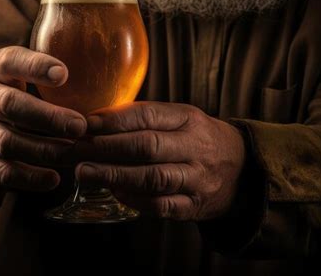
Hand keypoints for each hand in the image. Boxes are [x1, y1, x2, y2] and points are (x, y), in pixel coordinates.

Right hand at [0, 46, 86, 191]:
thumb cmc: (3, 88)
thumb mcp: (14, 69)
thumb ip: (42, 68)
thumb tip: (94, 70)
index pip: (10, 61)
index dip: (36, 67)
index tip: (64, 74)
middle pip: (9, 106)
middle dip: (47, 117)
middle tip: (79, 125)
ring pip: (6, 142)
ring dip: (42, 149)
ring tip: (72, 152)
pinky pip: (1, 171)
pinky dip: (28, 178)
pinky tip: (53, 179)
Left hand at [75, 102, 244, 219]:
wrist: (242, 169)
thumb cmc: (199, 139)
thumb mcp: (182, 118)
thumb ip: (147, 119)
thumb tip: (99, 121)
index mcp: (189, 119)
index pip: (149, 116)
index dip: (115, 119)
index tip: (87, 123)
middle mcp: (194, 147)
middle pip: (148, 146)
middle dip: (108, 148)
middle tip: (78, 149)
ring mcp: (196, 178)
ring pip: (153, 177)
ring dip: (115, 175)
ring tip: (85, 172)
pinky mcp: (194, 205)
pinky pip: (163, 205)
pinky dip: (136, 200)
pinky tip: (115, 192)